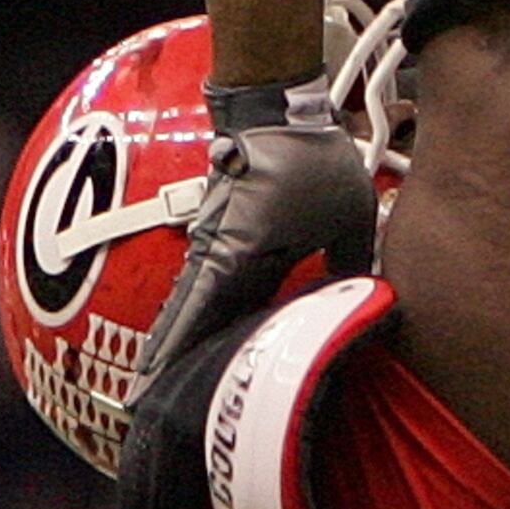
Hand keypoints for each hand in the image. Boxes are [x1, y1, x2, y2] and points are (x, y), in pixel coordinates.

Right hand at [132, 110, 376, 413]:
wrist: (276, 108)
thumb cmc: (309, 159)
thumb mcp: (348, 216)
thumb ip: (354, 264)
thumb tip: (366, 304)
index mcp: (239, 258)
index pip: (198, 320)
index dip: (174, 357)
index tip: (151, 387)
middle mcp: (215, 257)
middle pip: (183, 321)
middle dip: (163, 362)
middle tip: (143, 400)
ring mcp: (211, 246)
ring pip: (188, 306)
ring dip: (174, 341)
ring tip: (156, 378)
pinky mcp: (218, 237)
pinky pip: (200, 286)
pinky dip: (189, 314)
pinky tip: (190, 335)